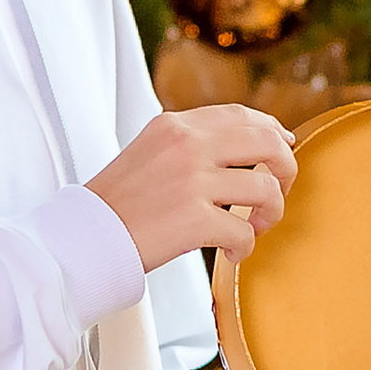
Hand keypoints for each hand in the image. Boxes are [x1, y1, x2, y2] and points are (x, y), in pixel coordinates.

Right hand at [87, 105, 297, 270]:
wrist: (83, 238)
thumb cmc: (117, 204)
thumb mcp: (149, 152)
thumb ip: (190, 144)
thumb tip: (246, 146)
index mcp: (175, 125)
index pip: (241, 115)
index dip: (272, 131)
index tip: (283, 148)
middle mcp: (187, 145)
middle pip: (268, 142)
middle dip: (287, 169)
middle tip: (278, 194)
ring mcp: (192, 181)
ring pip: (266, 189)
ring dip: (271, 213)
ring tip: (255, 229)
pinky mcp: (193, 220)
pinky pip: (244, 232)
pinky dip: (245, 248)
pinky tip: (231, 254)